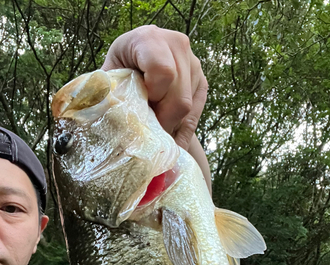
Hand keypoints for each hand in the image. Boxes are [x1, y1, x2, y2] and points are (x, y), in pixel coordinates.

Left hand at [101, 26, 207, 150]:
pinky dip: (180, 132)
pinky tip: (168, 140)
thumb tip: (107, 117)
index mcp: (150, 38)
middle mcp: (177, 45)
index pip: (163, 71)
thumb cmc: (119, 71)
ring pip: (187, 109)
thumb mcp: (109, 78)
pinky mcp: (201, 81)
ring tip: (152, 126)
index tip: (141, 101)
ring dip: (168, 125)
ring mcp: (193, 64)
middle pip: (179, 98)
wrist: (137, 63)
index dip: (153, 94)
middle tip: (146, 128)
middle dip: (161, 120)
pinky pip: (194, 116)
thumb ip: (109, 93)